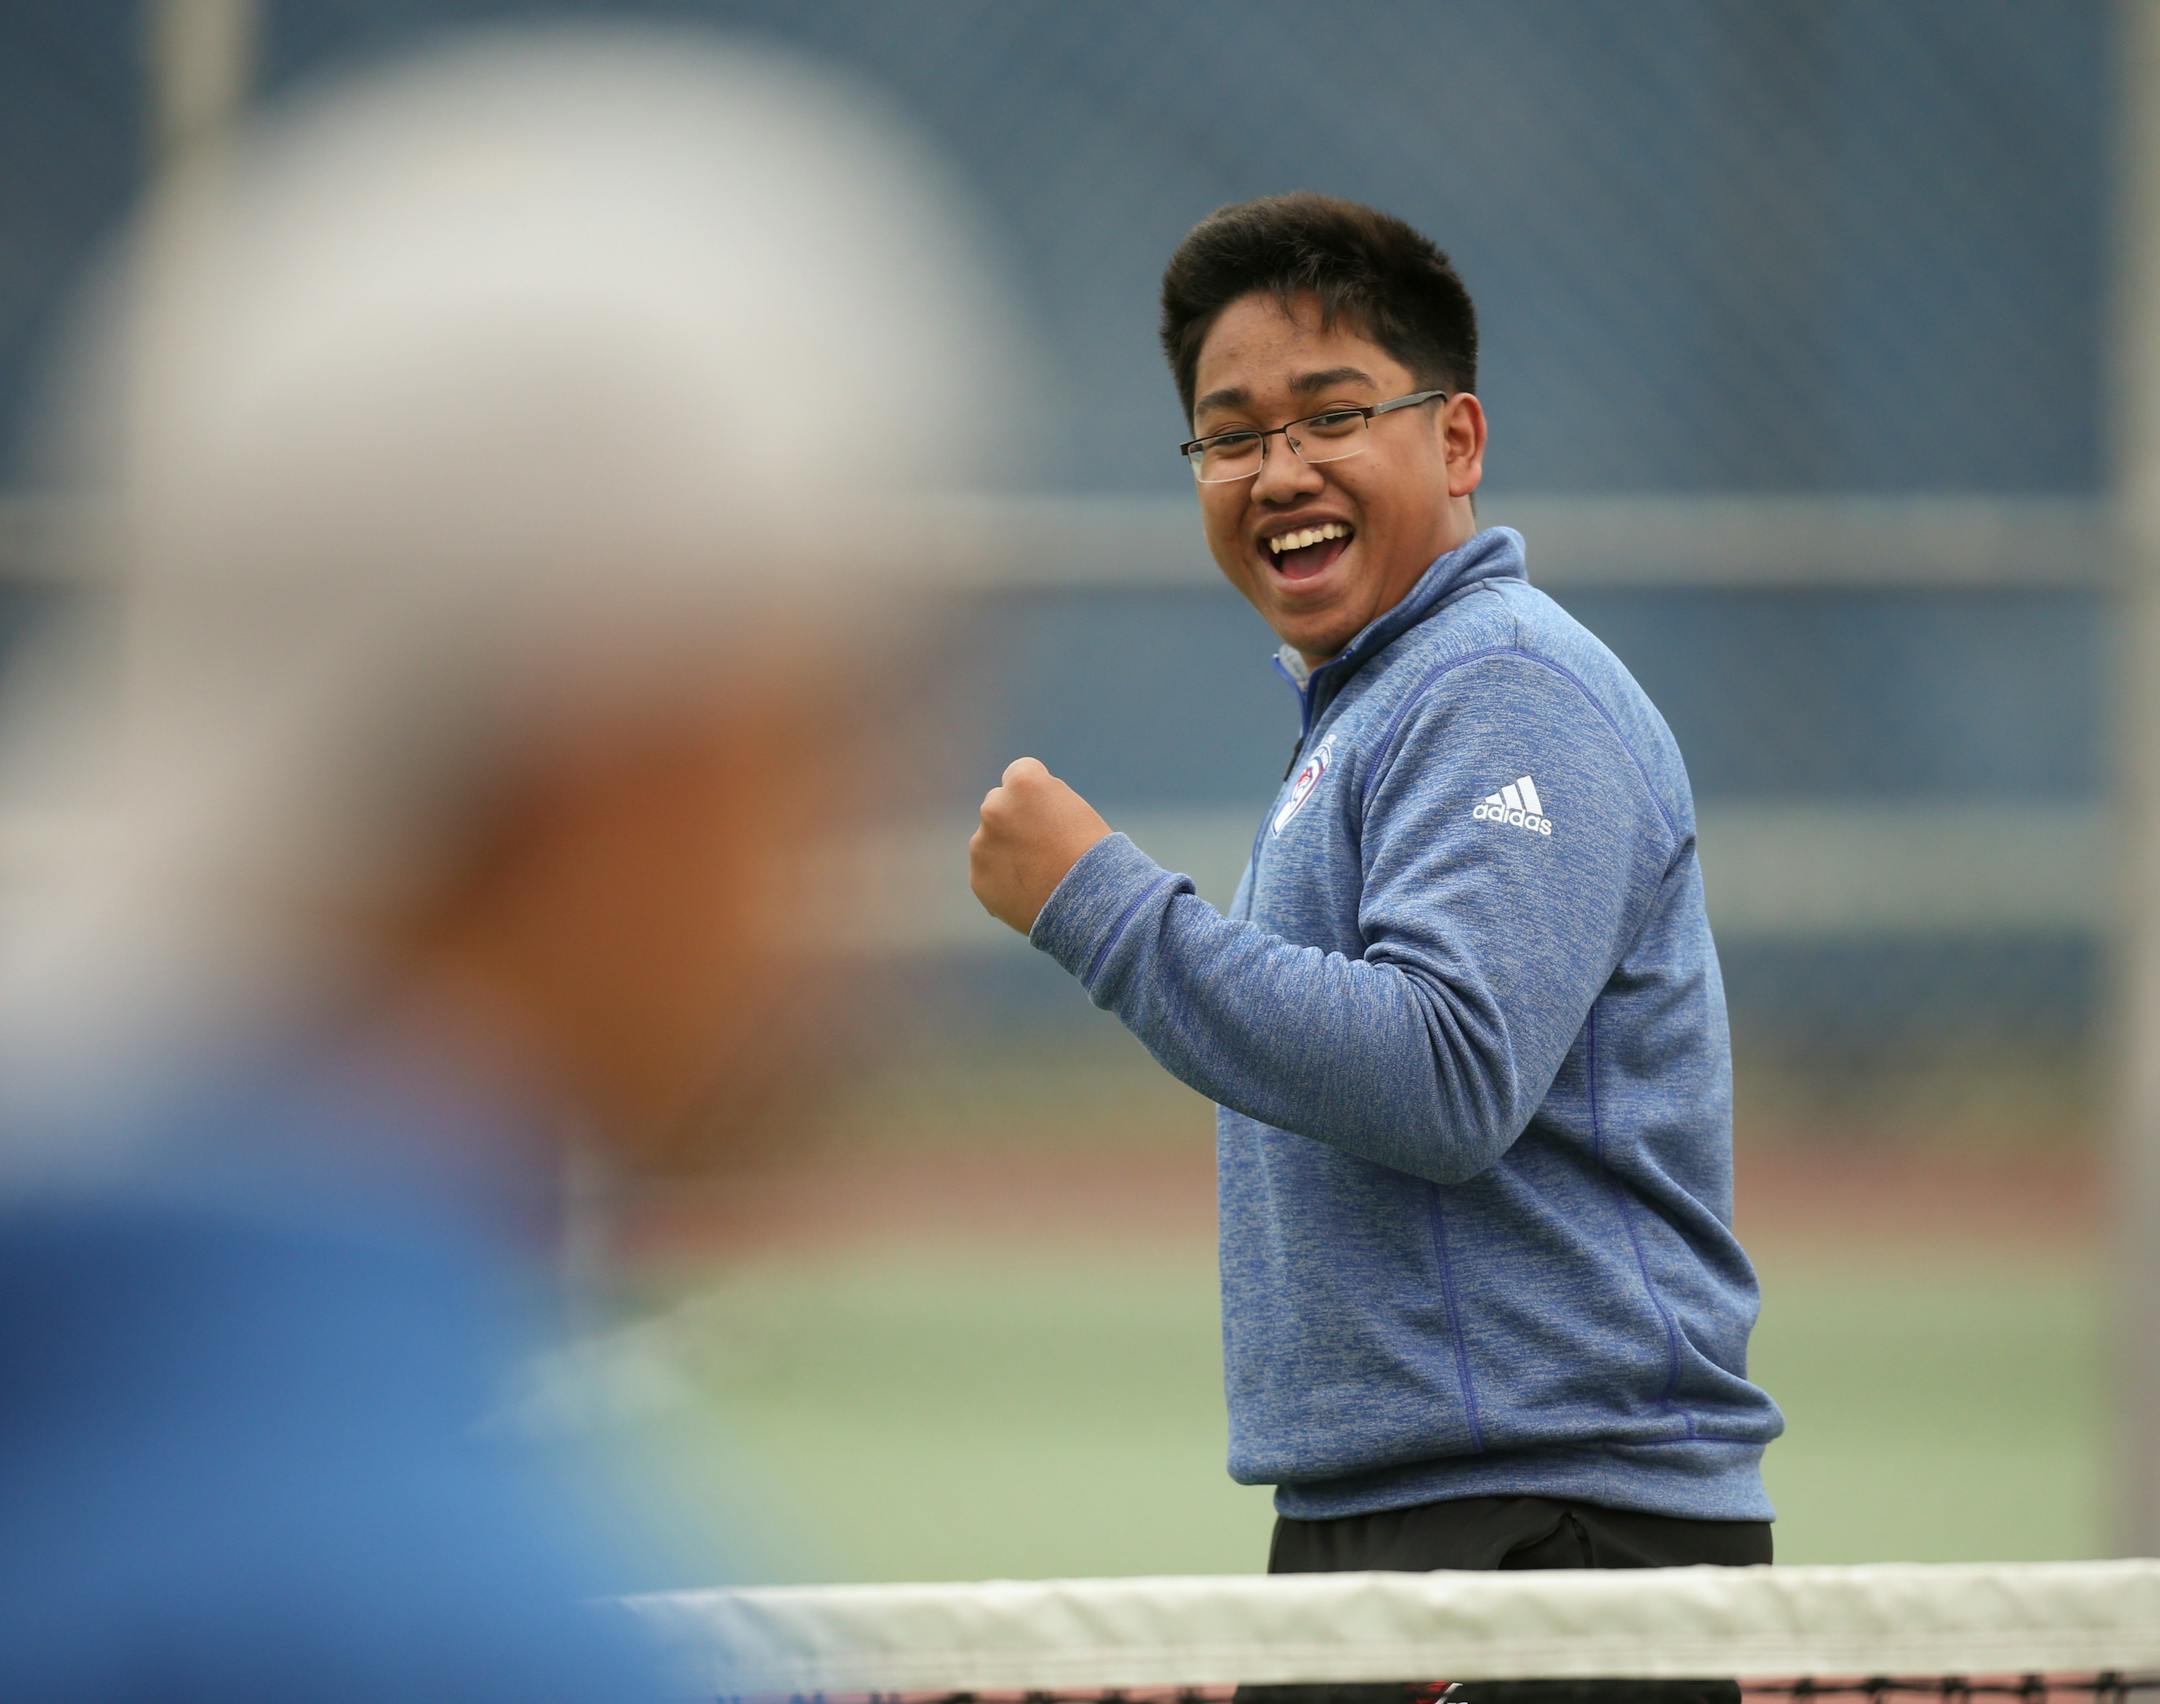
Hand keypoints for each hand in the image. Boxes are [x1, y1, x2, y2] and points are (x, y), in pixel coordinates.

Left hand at [969, 757, 1112, 933]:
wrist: (1092, 904)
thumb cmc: (1092, 853)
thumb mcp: (1071, 808)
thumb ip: (1038, 801)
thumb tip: (1013, 807)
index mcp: (1023, 783)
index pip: (1019, 773)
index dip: (1038, 794)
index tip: (1051, 813)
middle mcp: (995, 808)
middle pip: (999, 804)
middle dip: (1014, 820)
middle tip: (1043, 845)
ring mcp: (982, 845)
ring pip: (990, 841)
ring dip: (1006, 851)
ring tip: (1040, 873)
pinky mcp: (978, 878)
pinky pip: (989, 873)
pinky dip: (1003, 880)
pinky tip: (1030, 891)